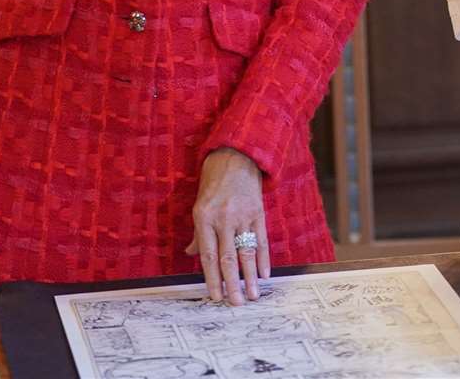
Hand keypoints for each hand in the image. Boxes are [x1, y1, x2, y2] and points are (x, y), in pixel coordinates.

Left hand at [186, 148, 268, 304]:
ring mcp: (243, 216)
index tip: (215, 296)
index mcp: (204, 218)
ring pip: (246, 252)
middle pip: (227, 258)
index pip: (207, 256)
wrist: (238, 154)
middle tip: (235, 303)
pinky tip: (265, 274)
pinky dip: (263, 258)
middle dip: (232, 284)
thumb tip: (194, 253)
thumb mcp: (199, 203)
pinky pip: (261, 239)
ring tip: (252, 295)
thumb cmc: (214, 179)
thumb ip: (198, 232)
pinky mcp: (258, 212)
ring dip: (249, 276)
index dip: (211, 278)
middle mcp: (223, 219)